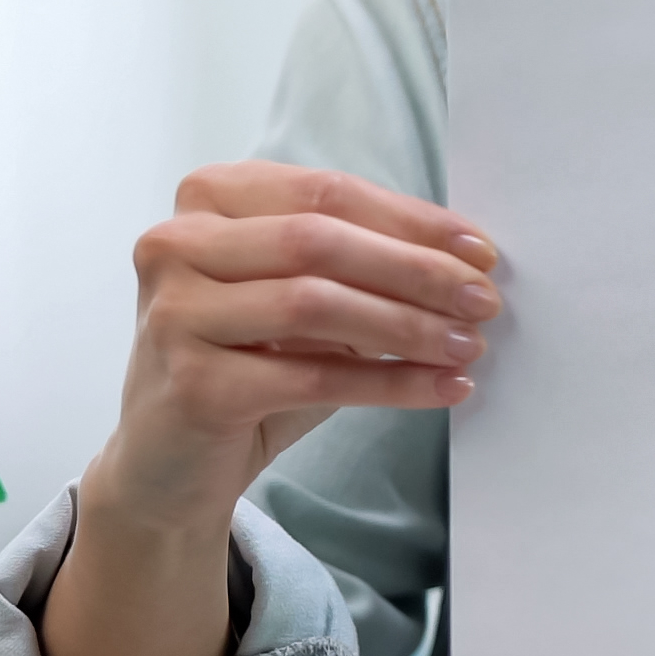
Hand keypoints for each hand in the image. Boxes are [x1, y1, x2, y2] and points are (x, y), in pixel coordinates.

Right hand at [45, 162, 495, 655]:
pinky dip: (389, 384)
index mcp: (208, 200)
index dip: (413, 221)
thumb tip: (469, 259)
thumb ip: (363, 261)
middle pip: (322, 241)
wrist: (169, 463)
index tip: (482, 251)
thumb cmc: (249, 363)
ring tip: (470, 346)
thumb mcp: (304, 295)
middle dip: (417, 272)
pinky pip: (311, 377)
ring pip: (316, 305)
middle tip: (484, 301)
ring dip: (409, 327)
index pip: (328, 192)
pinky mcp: (191, 383)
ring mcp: (175, 313)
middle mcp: (177, 245)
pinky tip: (442, 388)